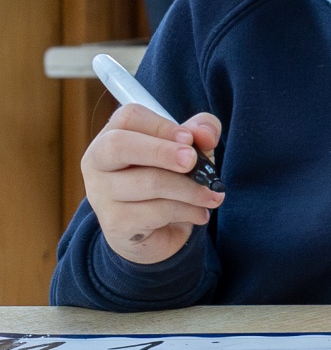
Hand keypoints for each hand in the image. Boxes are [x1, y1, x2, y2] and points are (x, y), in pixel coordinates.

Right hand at [80, 103, 225, 264]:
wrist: (157, 231)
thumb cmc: (170, 179)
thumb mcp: (189, 149)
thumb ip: (201, 131)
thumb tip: (205, 134)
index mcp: (112, 136)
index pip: (128, 117)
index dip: (162, 125)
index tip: (189, 139)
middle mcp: (98, 163)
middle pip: (119, 145)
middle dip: (162, 151)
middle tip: (193, 161)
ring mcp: (101, 194)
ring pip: (149, 182)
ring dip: (191, 189)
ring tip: (212, 195)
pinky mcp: (114, 223)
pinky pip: (157, 211)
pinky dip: (188, 211)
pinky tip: (199, 213)